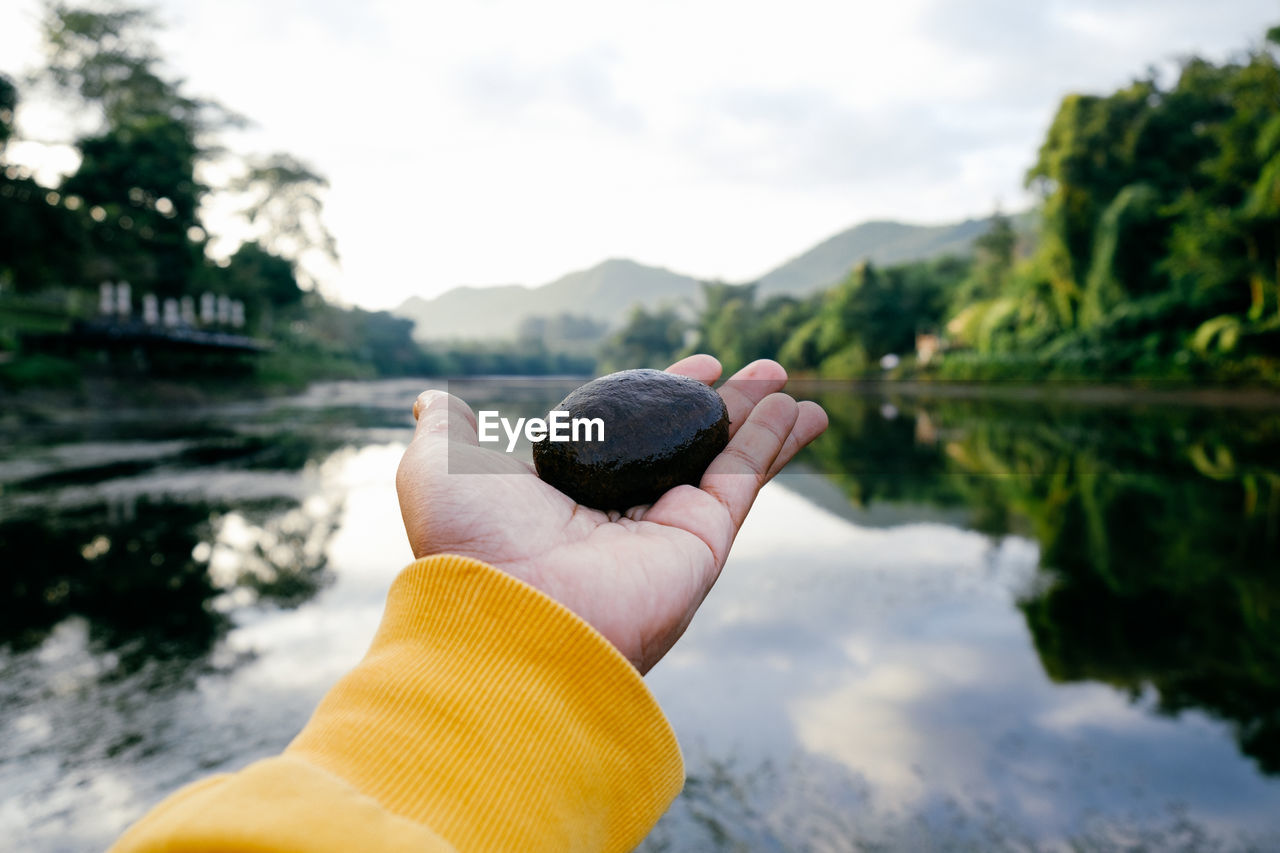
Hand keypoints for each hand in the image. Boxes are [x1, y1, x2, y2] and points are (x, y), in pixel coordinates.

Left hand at [395, 355, 827, 672]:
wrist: (507, 616)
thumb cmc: (468, 543)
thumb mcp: (439, 469)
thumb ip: (448, 431)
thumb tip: (431, 400)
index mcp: (569, 494)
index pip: (629, 433)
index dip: (662, 395)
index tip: (697, 364)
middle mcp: (620, 514)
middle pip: (685, 445)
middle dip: (723, 407)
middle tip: (760, 370)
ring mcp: (664, 531)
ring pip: (724, 463)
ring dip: (761, 422)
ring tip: (789, 384)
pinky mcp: (700, 546)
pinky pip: (742, 483)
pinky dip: (772, 445)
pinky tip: (798, 412)